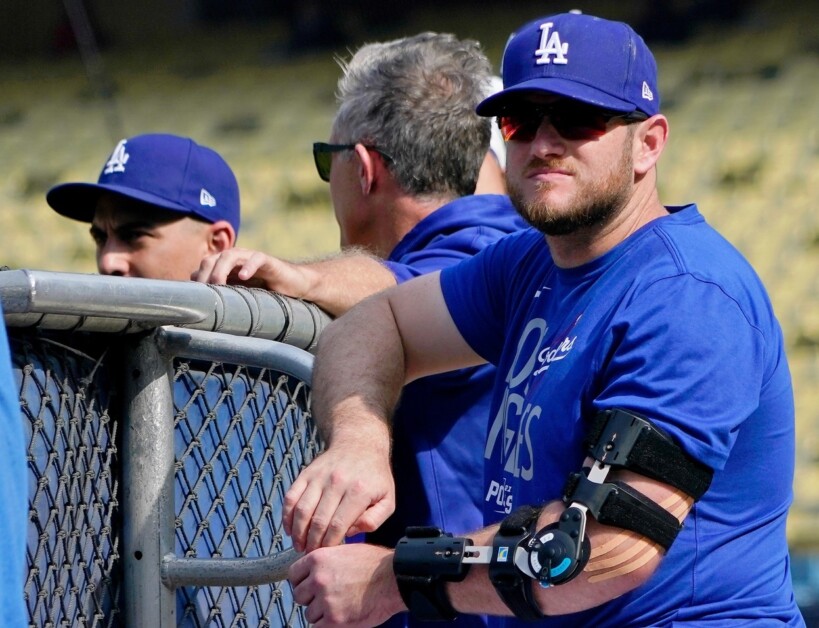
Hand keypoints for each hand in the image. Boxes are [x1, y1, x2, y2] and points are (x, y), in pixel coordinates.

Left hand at [191, 247, 308, 296]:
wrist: (294, 286)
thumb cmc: (266, 292)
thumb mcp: (240, 295)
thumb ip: (222, 294)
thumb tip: (199, 302)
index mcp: (226, 266)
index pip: (204, 266)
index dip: (197, 280)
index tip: (193, 299)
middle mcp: (236, 259)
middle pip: (212, 259)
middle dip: (204, 275)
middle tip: (204, 294)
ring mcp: (251, 258)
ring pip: (230, 255)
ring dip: (221, 270)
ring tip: (218, 284)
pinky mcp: (269, 261)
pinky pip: (257, 258)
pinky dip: (249, 266)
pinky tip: (244, 277)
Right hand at [283, 443, 394, 552]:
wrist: (359, 444)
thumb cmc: (375, 476)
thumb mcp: (387, 498)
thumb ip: (375, 519)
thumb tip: (352, 532)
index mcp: (358, 491)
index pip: (338, 525)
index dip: (329, 544)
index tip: (327, 554)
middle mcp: (337, 482)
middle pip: (318, 520)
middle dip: (312, 543)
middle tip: (311, 555)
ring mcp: (319, 476)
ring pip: (302, 510)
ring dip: (298, 532)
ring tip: (299, 546)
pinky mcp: (307, 473)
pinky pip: (291, 496)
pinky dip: (287, 515)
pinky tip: (289, 529)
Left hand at [289, 543, 404, 626]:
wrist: (393, 579)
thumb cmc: (375, 564)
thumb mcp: (345, 551)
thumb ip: (326, 561)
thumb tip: (314, 571)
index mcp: (318, 559)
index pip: (293, 574)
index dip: (301, 581)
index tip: (308, 585)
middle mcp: (318, 579)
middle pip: (299, 595)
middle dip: (310, 598)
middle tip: (325, 598)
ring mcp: (325, 600)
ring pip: (309, 613)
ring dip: (320, 613)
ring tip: (338, 606)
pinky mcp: (334, 619)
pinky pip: (318, 627)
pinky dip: (327, 624)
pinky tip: (340, 617)